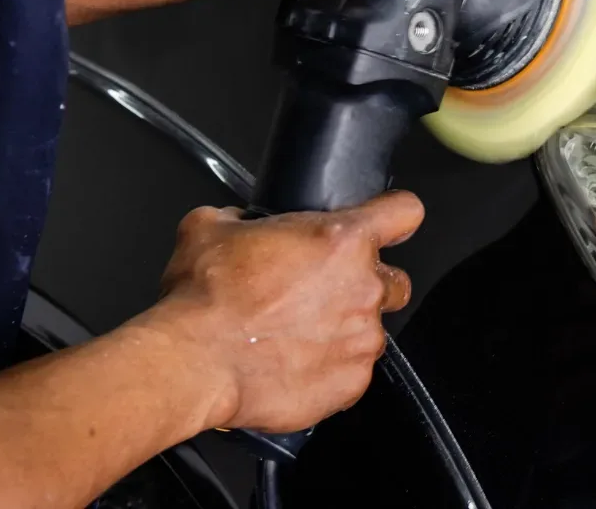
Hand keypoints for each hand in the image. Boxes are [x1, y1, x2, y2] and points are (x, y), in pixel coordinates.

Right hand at [148, 191, 423, 432]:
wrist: (191, 361)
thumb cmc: (204, 299)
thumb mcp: (210, 228)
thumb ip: (239, 218)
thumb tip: (238, 221)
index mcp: (342, 240)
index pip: (404, 212)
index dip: (396, 216)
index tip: (389, 225)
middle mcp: (364, 287)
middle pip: (394, 280)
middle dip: (366, 285)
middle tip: (324, 294)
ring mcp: (362, 338)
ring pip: (372, 329)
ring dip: (345, 330)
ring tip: (299, 336)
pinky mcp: (352, 383)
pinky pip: (354, 372)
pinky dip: (331, 370)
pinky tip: (294, 365)